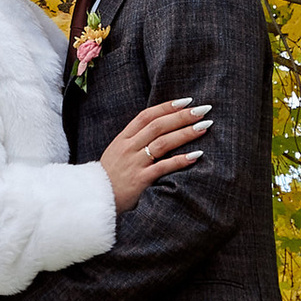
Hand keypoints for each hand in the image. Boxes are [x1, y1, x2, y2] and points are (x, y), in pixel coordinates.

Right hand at [98, 95, 209, 213]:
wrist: (95, 199)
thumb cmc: (110, 177)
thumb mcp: (117, 152)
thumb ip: (134, 140)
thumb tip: (158, 128)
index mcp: (123, 138)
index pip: (147, 116)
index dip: (167, 107)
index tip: (186, 101)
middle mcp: (128, 147)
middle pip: (158, 126)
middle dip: (182, 116)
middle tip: (202, 110)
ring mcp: (134, 163)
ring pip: (163, 143)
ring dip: (185, 133)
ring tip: (204, 127)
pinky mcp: (140, 180)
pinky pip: (163, 167)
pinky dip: (181, 160)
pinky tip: (196, 155)